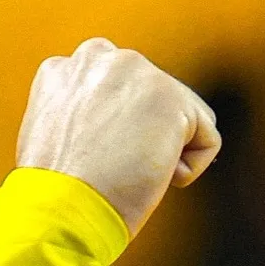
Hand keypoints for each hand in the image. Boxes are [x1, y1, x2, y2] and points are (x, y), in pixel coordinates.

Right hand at [16, 38, 219, 236]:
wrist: (60, 208)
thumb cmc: (58, 195)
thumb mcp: (60, 140)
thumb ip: (89, 116)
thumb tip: (124, 126)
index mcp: (65, 69)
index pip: (120, 93)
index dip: (119, 135)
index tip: (98, 161)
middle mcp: (99, 57)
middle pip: (157, 100)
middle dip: (146, 138)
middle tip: (112, 168)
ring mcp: (136, 72)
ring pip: (184, 119)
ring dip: (164, 153)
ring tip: (125, 171)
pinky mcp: (171, 97)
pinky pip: (207, 140)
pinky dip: (187, 171)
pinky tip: (148, 177)